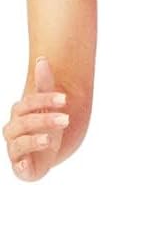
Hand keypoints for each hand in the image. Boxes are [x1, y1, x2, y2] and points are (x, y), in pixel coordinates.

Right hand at [4, 56, 69, 180]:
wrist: (41, 157)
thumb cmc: (43, 129)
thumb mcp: (47, 108)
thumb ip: (44, 86)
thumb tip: (42, 59)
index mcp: (19, 114)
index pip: (28, 103)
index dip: (45, 99)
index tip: (65, 98)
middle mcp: (13, 130)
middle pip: (23, 121)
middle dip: (44, 119)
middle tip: (66, 119)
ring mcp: (14, 149)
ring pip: (19, 143)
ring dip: (34, 140)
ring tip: (50, 140)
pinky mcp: (19, 167)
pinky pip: (18, 166)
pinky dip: (21, 166)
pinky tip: (27, 164)